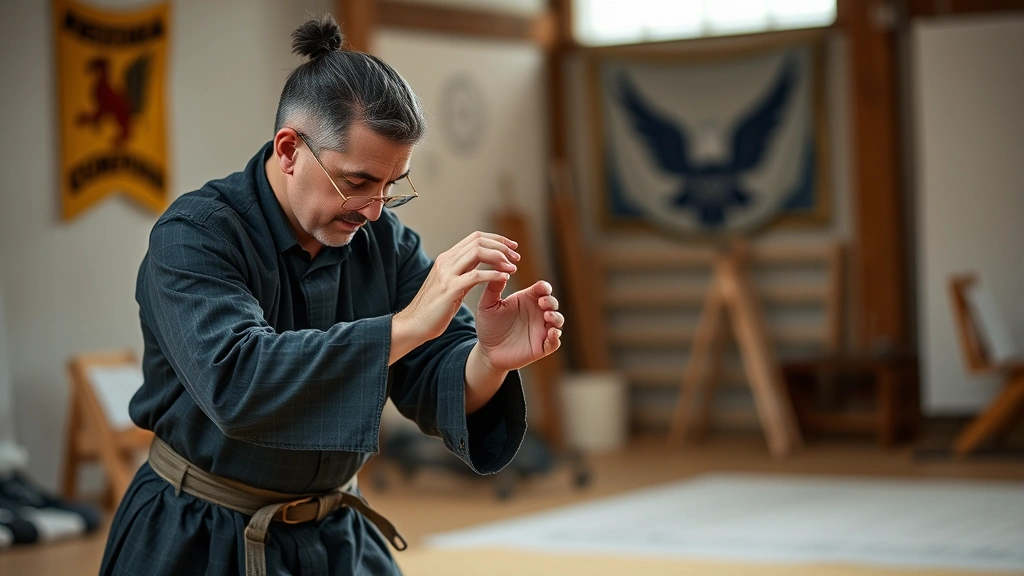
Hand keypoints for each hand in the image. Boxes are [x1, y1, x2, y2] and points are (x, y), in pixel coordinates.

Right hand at [394, 232, 518, 346]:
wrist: (413, 325)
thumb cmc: (434, 308)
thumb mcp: (451, 284)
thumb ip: (464, 271)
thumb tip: (482, 264)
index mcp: (447, 258)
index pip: (475, 238)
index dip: (497, 239)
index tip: (512, 248)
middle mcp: (446, 261)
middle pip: (479, 241)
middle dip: (502, 246)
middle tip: (516, 258)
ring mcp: (447, 274)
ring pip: (478, 252)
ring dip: (500, 258)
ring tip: (513, 268)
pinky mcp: (450, 288)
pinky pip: (476, 275)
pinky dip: (494, 275)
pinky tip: (505, 278)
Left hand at [474, 278, 563, 371]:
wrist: (487, 352)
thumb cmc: (488, 326)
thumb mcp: (487, 305)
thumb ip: (493, 288)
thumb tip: (501, 270)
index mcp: (526, 300)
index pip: (542, 289)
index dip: (544, 287)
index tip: (541, 288)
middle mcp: (537, 313)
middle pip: (552, 303)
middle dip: (551, 301)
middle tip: (542, 302)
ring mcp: (541, 330)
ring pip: (558, 320)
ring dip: (556, 317)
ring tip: (546, 316)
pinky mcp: (541, 347)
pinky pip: (555, 342)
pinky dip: (556, 337)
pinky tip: (551, 333)